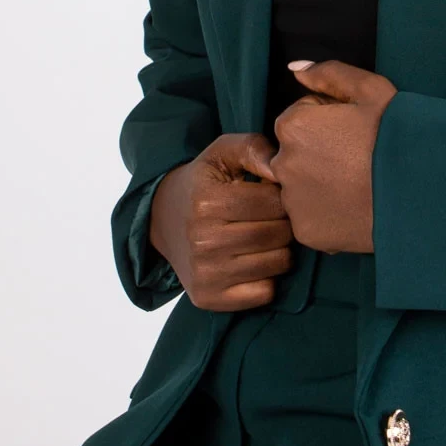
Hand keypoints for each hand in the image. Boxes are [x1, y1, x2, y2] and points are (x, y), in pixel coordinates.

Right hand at [147, 133, 291, 311]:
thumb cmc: (202, 184)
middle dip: (283, 222)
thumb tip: (279, 169)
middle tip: (269, 218)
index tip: (270, 195)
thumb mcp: (221, 153)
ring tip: (261, 237)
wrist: (161, 221)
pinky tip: (252, 262)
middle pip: (280, 233)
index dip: (281, 196)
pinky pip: (265, 293)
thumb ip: (253, 147)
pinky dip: (267, 278)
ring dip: (279, 249)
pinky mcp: (209, 298)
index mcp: (207, 202)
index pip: (275, 202)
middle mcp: (204, 241)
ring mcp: (206, 273)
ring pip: (278, 263)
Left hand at [265, 60, 397, 253]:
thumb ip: (328, 74)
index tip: (356, 131)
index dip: (329, 121)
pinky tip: (354, 206)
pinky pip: (310, 218)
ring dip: (319, 184)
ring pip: (299, 187)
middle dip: (317, 152)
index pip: (300, 116)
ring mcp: (293, 202)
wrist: (424, 192)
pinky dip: (327, 213)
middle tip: (356, 159)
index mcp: (293, 125)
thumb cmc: (400, 137)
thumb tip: (295, 70)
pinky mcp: (306, 232)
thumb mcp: (372, 90)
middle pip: (294, 152)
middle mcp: (282, 164)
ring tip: (357, 184)